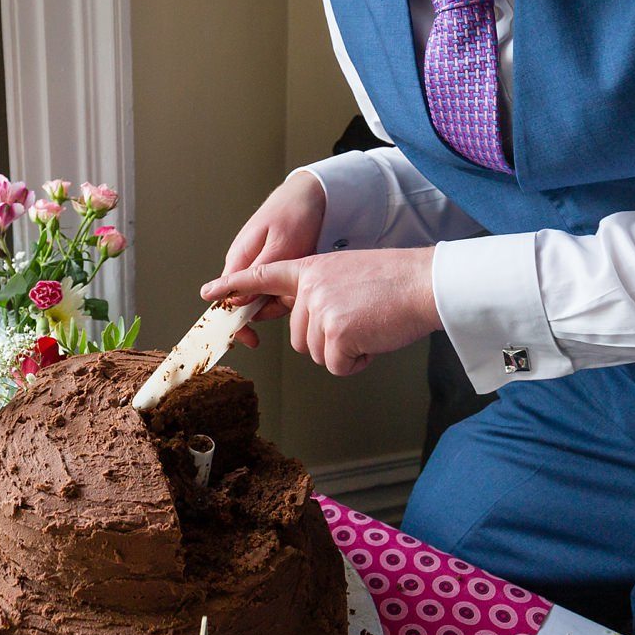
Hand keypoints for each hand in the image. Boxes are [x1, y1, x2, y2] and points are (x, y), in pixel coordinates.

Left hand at [198, 247, 440, 376]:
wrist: (425, 283)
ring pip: (315, 353)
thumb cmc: (397, 283)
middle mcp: (309, 287)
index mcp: (311, 269)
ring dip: (343, 351)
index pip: (264, 276)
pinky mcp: (334, 332)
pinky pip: (335, 366)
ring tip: (370, 325)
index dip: (235, 286)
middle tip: (362, 320)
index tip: (209, 292)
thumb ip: (321, 292)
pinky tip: (373, 339)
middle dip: (329, 340)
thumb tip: (312, 324)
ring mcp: (319, 309)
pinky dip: (355, 362)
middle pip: (298, 337)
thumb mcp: (348, 274)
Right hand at [212, 172, 326, 343]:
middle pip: (246, 304)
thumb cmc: (293, 213)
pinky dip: (294, 292)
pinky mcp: (277, 268)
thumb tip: (237, 302)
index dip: (233, 322)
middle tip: (291, 306)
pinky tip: (307, 283)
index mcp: (239, 260)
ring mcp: (262, 267)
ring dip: (285, 300)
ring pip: (266, 299)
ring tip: (304, 285)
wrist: (312, 195)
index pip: (225, 299)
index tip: (249, 339)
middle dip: (269, 311)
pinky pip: (280, 290)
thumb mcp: (280, 245)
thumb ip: (259, 274)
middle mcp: (246, 266)